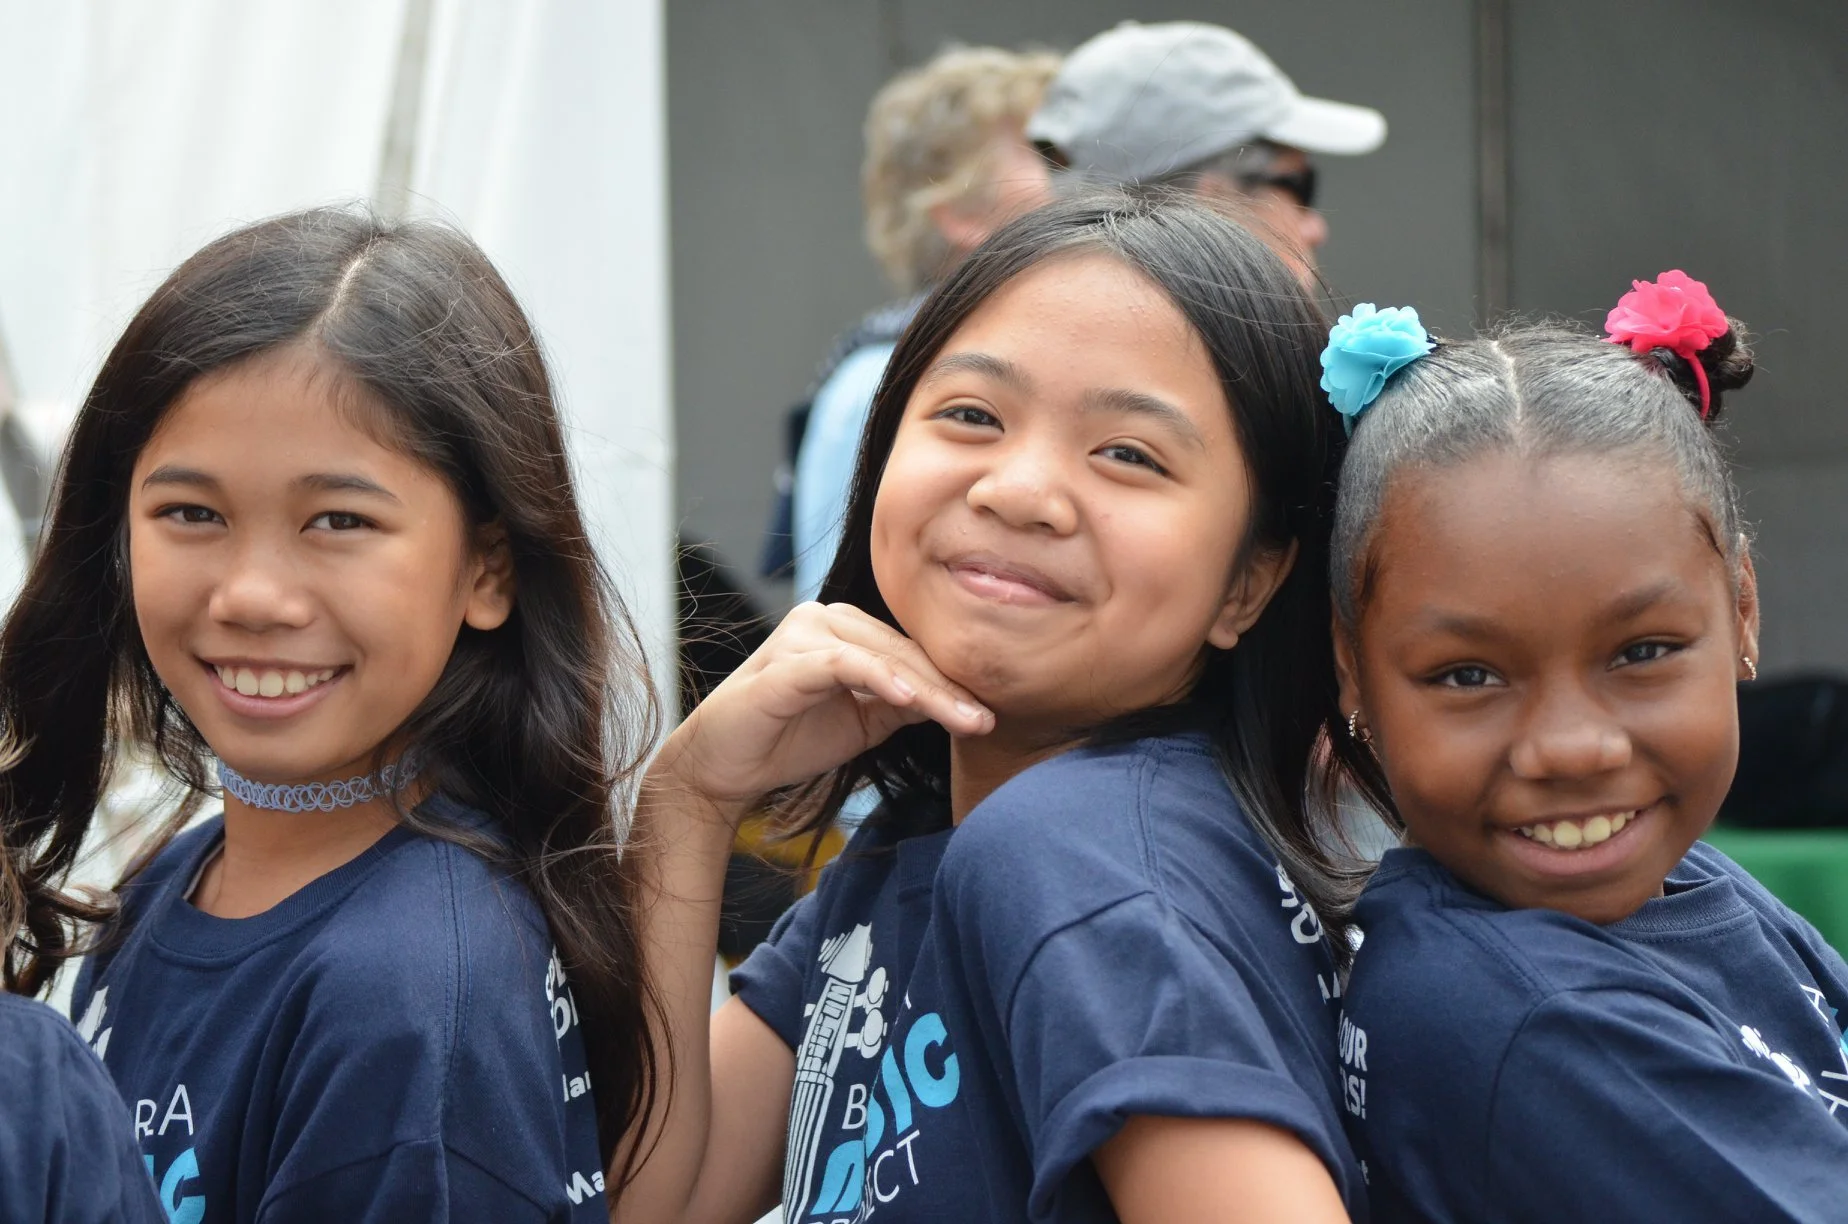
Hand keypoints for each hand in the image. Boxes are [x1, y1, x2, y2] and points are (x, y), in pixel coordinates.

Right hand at [655, 602, 991, 812]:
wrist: (724, 768)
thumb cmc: (790, 739)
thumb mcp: (864, 722)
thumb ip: (905, 704)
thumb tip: (964, 701)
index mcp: (845, 628)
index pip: (912, 653)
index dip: (953, 683)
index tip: (992, 715)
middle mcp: (824, 619)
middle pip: (902, 652)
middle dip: (949, 689)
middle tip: (989, 720)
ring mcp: (802, 636)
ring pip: (881, 656)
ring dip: (925, 689)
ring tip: (964, 717)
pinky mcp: (785, 662)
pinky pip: (842, 663)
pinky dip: (878, 678)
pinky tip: (910, 699)